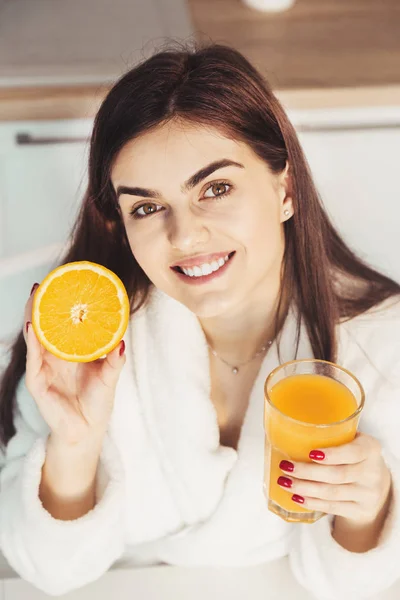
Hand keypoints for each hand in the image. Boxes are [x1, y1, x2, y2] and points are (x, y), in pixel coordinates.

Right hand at [23, 283, 125, 446]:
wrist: (87, 431)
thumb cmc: (97, 402)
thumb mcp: (109, 376)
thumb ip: (115, 359)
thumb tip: (122, 341)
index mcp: (71, 351)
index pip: (64, 323)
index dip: (63, 304)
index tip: (66, 283)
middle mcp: (55, 356)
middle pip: (46, 325)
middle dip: (44, 303)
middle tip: (45, 283)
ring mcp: (43, 367)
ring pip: (36, 336)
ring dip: (34, 316)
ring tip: (35, 296)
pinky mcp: (37, 381)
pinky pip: (33, 358)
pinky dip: (33, 342)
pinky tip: (32, 327)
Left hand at [278, 433, 391, 526]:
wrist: (376, 482)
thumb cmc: (354, 453)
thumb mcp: (352, 439)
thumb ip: (332, 433)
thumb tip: (289, 426)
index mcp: (371, 449)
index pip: (353, 452)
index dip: (332, 454)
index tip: (310, 453)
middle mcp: (372, 473)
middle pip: (337, 475)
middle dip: (307, 472)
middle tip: (285, 466)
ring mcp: (367, 495)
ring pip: (331, 493)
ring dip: (304, 488)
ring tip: (284, 482)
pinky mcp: (360, 511)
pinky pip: (332, 507)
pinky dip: (312, 502)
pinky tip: (297, 496)